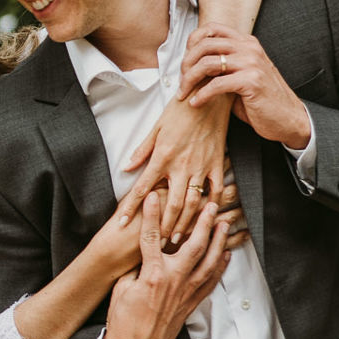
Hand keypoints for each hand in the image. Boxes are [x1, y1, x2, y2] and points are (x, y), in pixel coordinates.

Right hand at [102, 191, 233, 338]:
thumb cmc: (123, 320)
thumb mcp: (121, 289)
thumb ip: (135, 268)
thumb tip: (142, 254)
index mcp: (152, 275)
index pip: (153, 237)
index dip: (153, 215)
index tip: (154, 197)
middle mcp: (173, 280)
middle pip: (194, 245)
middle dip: (203, 223)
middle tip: (210, 205)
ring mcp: (185, 292)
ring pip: (209, 261)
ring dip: (219, 241)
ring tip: (225, 224)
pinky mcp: (191, 303)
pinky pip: (211, 280)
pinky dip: (220, 266)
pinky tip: (225, 254)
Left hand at [118, 92, 233, 240]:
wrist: (208, 94)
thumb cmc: (180, 110)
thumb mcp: (156, 128)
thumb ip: (142, 151)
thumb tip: (126, 168)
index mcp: (162, 156)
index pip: (142, 188)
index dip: (130, 208)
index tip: (121, 224)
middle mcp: (181, 165)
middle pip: (170, 204)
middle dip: (163, 226)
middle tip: (158, 243)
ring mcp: (201, 166)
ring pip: (193, 202)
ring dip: (185, 223)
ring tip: (178, 239)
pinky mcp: (217, 164)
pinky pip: (216, 190)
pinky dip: (212, 206)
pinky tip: (207, 219)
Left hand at [182, 25, 312, 150]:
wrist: (288, 118)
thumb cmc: (262, 100)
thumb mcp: (241, 76)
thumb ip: (222, 67)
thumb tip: (192, 66)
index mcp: (246, 43)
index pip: (212, 29)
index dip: (192, 43)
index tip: (184, 62)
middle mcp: (249, 48)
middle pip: (205, 45)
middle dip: (186, 64)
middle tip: (181, 81)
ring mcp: (252, 63)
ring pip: (207, 63)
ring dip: (189, 80)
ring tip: (184, 93)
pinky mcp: (252, 81)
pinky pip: (216, 84)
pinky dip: (201, 95)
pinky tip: (196, 103)